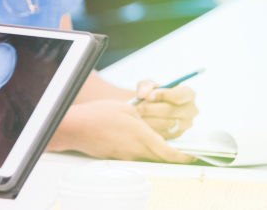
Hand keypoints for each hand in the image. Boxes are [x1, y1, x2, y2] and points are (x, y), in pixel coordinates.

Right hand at [48, 99, 195, 163]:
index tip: (191, 157)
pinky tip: (136, 142)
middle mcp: (136, 150)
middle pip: (161, 158)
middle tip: (181, 153)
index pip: (169, 152)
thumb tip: (150, 125)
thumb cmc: (98, 115)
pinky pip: (135, 157)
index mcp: (142, 136)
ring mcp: (125, 156)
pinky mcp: (116, 158)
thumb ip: (143, 118)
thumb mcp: (127, 109)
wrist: (75, 127)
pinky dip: (140, 151)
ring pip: (148, 157)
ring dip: (155, 152)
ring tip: (157, 142)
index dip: (182, 157)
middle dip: (172, 155)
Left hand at [135, 81, 198, 138]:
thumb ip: (145, 86)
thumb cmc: (154, 94)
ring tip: (134, 115)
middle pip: (170, 111)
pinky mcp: (176, 135)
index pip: (178, 96)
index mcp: (188, 94)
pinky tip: (139, 123)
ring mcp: (185, 125)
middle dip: (150, 109)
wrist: (155, 108)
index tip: (147, 96)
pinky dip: (149, 129)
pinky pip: (162, 133)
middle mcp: (191, 110)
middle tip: (135, 108)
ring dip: (148, 120)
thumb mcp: (150, 86)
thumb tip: (142, 94)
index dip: (162, 96)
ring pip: (165, 124)